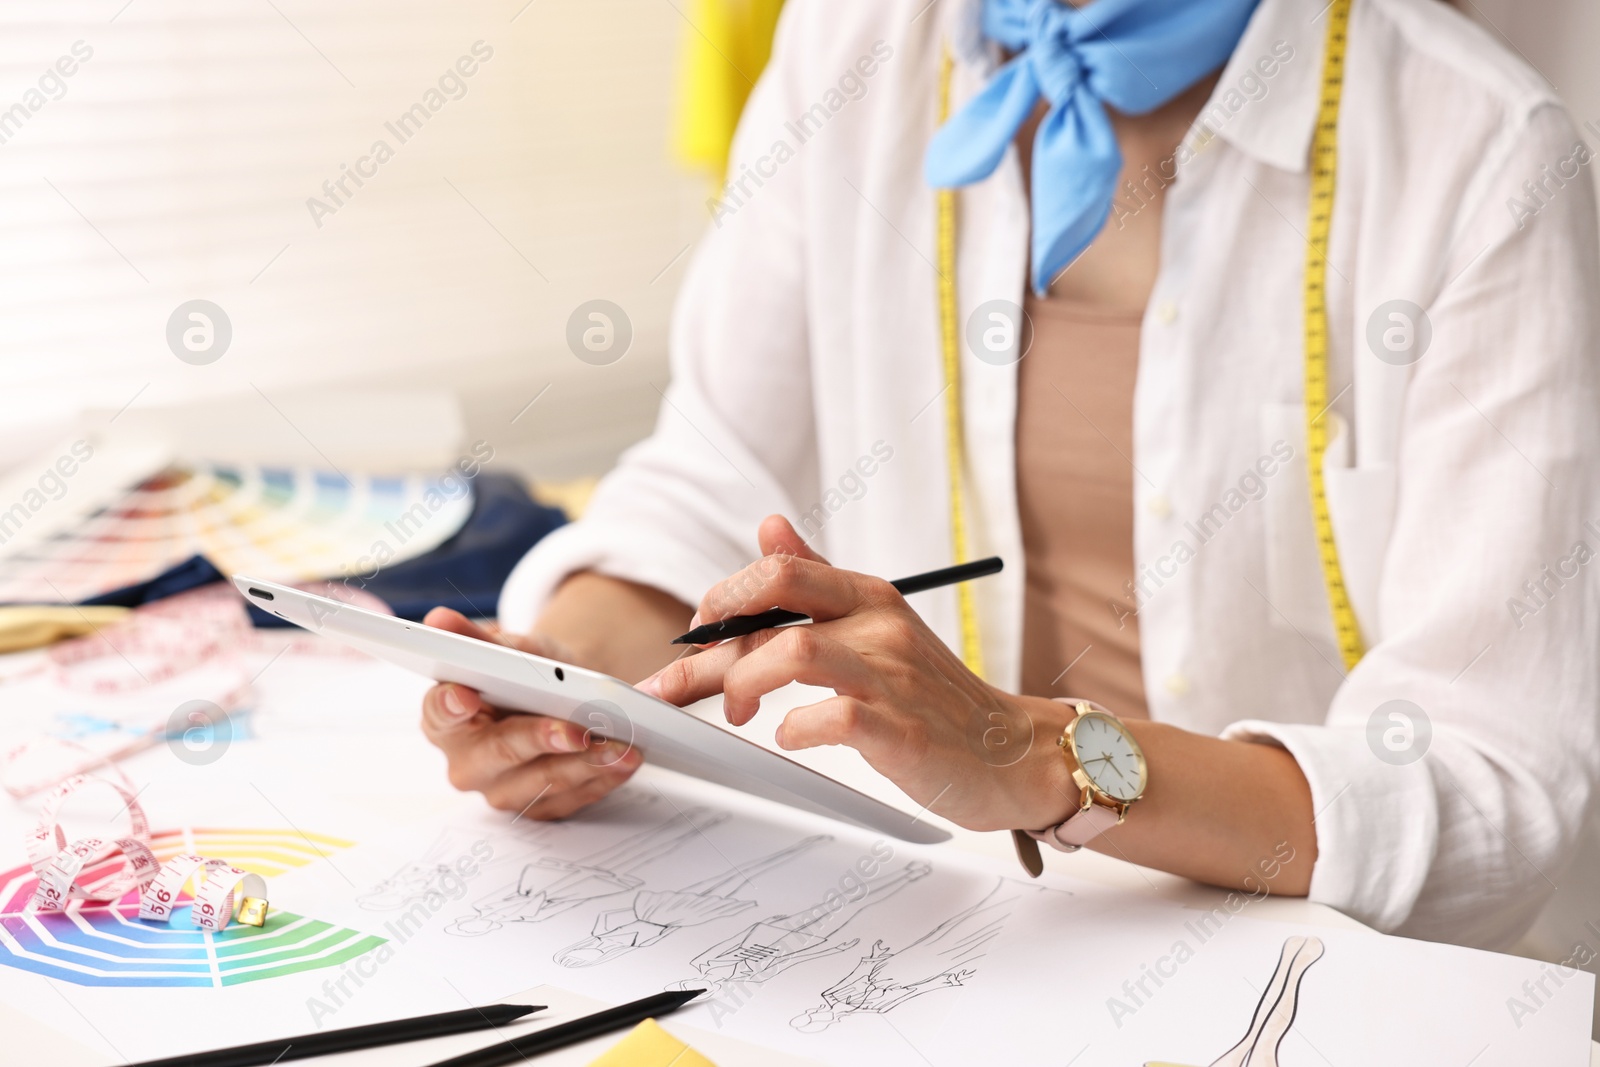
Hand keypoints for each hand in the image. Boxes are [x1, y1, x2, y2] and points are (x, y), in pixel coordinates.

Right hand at [419, 607, 642, 818]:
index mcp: (446, 719)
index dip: (451, 705)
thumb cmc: (524, 673)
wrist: (561, 698)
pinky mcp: (540, 807)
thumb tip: (440, 618)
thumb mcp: (508, 648)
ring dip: (587, 764)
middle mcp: (468, 763)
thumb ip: (476, 640)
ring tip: (623, 745)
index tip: (467, 695)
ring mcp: (503, 790)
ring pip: (544, 782)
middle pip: (500, 753)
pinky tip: (626, 761)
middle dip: (540, 740)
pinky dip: (603, 779)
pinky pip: (573, 798)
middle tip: (577, 730)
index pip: (441, 713)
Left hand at [637, 517, 1075, 831]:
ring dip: (743, 684)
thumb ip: (819, 579)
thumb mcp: (877, 622)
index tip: (697, 636)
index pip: (778, 569)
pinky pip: (829, 718)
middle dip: (709, 646)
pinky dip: (793, 730)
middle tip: (681, 684)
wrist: (1011, 751)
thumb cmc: (933, 696)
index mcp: (868, 595)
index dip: (723, 598)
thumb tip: (768, 526)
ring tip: (735, 714)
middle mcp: (879, 625)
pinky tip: (789, 737)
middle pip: (773, 602)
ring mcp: (891, 677)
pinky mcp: (901, 732)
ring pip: (792, 653)